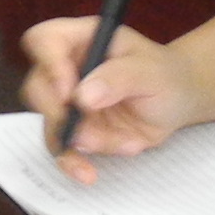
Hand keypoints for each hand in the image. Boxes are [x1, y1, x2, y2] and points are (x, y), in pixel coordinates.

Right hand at [18, 15, 201, 183]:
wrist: (178, 101)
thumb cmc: (165, 74)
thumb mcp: (150, 70)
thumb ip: (119, 78)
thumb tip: (83, 97)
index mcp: (81, 40)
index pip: (45, 40)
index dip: (48, 63)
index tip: (68, 91)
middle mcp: (67, 69)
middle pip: (37, 86)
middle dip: (58, 113)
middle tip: (86, 130)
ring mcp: (69, 102)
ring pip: (49, 124)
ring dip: (77, 143)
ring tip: (121, 145)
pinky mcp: (77, 130)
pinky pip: (64, 149)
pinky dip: (75, 162)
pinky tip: (89, 173)